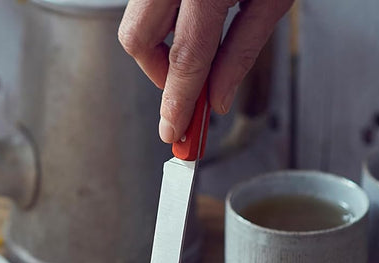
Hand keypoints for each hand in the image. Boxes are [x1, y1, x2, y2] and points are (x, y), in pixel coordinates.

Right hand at [118, 0, 292, 142]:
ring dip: (158, 45)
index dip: (177, 101)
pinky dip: (163, 16)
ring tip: (196, 44)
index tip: (174, 132)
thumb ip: (243, 49)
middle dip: (159, 73)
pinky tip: (192, 14)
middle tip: (188, 86)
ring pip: (134, 19)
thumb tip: (216, 98)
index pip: (185, 56)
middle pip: (137, 40)